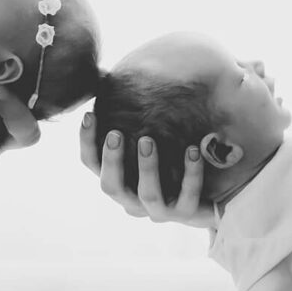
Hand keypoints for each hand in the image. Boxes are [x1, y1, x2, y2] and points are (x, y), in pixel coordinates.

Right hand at [77, 111, 214, 228]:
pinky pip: (187, 195)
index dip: (87, 142)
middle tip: (116, 133)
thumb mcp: (145, 139)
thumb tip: (106, 77)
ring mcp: (159, 210)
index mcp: (118, 181)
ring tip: (148, 140)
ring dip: (147, 168)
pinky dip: (190, 173)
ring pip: (148, 195)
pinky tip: (193, 149)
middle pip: (111, 186)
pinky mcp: (186, 213)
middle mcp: (132, 200)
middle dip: (112, 160)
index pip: (92, 164)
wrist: (204, 196)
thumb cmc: (167, 161)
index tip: (89, 115)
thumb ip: (128, 119)